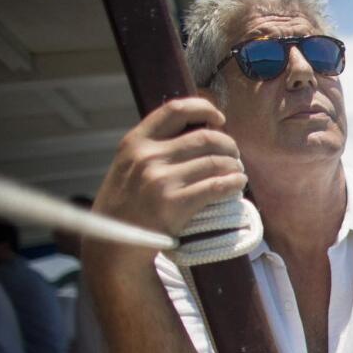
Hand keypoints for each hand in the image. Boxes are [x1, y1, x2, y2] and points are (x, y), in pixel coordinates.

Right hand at [88, 97, 246, 266]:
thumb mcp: (129, 165)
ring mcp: (161, 180)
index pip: (176, 109)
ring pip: (216, 162)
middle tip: (234, 156)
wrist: (114, 244)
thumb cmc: (128, 204)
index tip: (219, 118)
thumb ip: (156, 147)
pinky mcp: (175, 203)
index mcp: (136, 141)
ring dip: (235, 167)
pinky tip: (238, 185)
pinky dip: (235, 183)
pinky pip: (217, 186)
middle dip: (228, 145)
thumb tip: (201, 130)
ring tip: (237, 173)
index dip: (204, 109)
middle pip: (206, 137)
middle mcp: (148, 156)